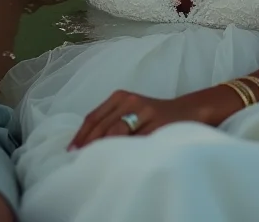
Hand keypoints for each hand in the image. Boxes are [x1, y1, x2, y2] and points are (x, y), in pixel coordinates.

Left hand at [69, 89, 207, 149]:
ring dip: (104, 148)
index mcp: (120, 96)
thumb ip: (111, 120)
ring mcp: (145, 112)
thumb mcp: (130, 110)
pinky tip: (119, 159)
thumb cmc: (154, 114)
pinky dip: (125, 150)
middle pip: (103, 126)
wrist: (187, 111)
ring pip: (117, 133)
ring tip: (94, 161)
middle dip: (89, 144)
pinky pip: (137, 141)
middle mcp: (130, 101)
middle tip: (79, 160)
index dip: (81, 135)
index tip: (71, 150)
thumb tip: (86, 142)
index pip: (94, 117)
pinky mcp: (157, 124)